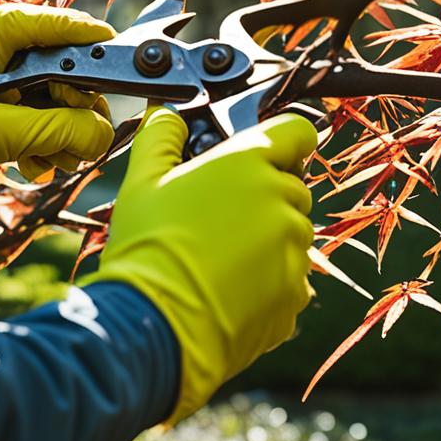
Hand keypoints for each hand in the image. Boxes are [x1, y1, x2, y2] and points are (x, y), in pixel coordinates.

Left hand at [0, 3, 116, 177]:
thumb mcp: (0, 131)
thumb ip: (60, 131)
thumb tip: (104, 137)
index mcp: (15, 29)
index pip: (88, 35)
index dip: (96, 75)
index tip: (80, 109)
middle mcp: (26, 43)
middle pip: (87, 78)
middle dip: (76, 119)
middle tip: (49, 143)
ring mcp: (26, 71)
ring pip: (77, 105)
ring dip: (62, 140)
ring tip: (32, 157)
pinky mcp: (23, 96)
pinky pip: (58, 119)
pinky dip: (48, 145)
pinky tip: (25, 160)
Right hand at [83, 106, 317, 422]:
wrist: (155, 325)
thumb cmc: (147, 247)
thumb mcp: (142, 180)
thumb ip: (160, 136)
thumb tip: (166, 114)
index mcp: (250, 163)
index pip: (298, 131)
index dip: (284, 139)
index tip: (265, 154)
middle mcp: (283, 201)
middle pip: (292, 186)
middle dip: (264, 195)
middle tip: (219, 216)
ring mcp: (295, 250)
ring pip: (292, 234)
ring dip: (268, 240)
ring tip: (219, 258)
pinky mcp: (295, 294)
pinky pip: (291, 278)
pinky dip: (268, 281)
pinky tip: (229, 289)